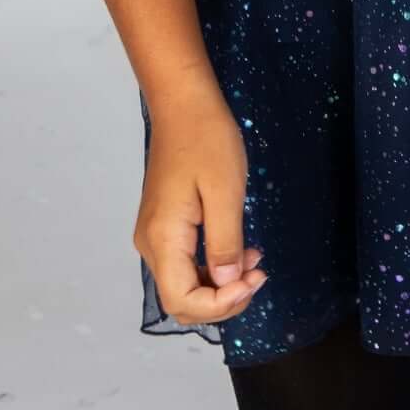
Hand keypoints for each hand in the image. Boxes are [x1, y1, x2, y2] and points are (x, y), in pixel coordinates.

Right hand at [135, 82, 268, 329]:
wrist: (183, 105)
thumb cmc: (207, 140)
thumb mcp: (225, 192)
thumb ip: (225, 243)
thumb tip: (227, 283)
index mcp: (163, 238)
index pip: (183, 300)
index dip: (221, 304)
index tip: (256, 278)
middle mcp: (151, 244)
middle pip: (181, 300)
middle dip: (223, 300)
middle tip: (259, 275)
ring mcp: (154, 235)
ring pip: (183, 284)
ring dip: (220, 285)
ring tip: (254, 262)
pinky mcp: (163, 226)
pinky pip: (184, 263)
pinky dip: (212, 268)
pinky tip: (239, 251)